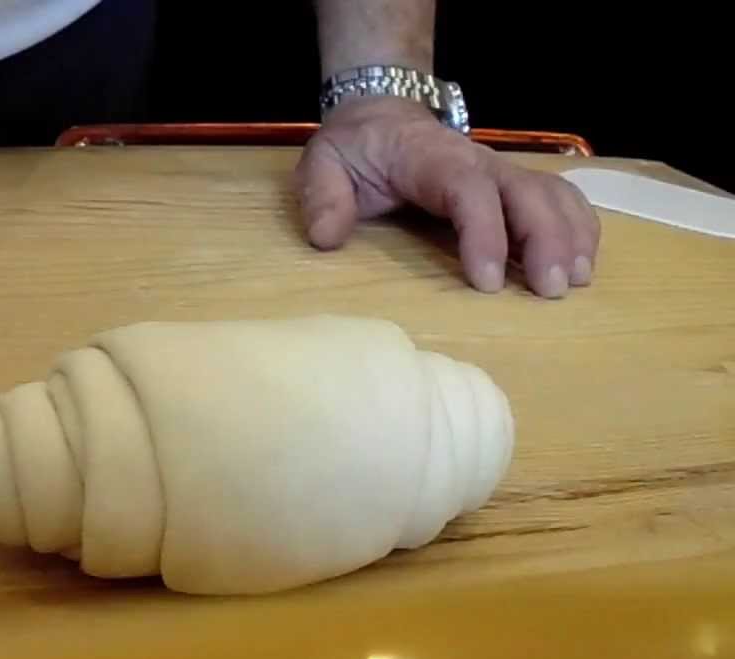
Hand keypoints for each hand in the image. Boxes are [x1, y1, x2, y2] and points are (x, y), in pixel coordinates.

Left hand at [294, 96, 599, 297]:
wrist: (380, 119)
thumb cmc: (355, 150)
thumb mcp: (323, 164)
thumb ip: (322, 197)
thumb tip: (327, 237)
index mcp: (431, 158)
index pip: (468, 189)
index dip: (484, 232)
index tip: (488, 281)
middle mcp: (478, 162)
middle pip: (526, 192)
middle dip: (545, 240)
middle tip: (552, 290)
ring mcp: (502, 172)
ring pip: (552, 195)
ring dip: (571, 236)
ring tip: (576, 282)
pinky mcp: (515, 186)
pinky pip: (559, 199)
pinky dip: (579, 228)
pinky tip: (585, 264)